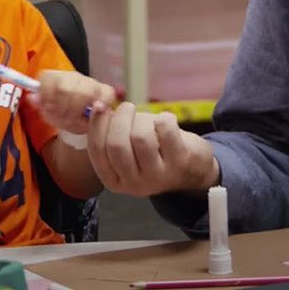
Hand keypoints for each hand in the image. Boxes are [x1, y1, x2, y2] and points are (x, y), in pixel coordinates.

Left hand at [32, 69, 115, 133]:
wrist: (81, 119)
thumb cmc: (62, 113)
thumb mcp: (48, 111)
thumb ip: (39, 104)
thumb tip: (31, 97)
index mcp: (55, 77)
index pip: (48, 78)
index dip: (46, 94)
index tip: (48, 108)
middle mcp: (73, 76)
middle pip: (65, 88)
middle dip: (61, 108)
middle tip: (62, 119)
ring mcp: (90, 82)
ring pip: (85, 92)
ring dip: (78, 111)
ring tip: (74, 121)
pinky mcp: (105, 90)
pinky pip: (107, 93)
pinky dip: (102, 103)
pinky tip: (95, 111)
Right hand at [86, 102, 218, 196]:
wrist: (192, 169)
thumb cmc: (153, 152)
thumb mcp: (128, 148)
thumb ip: (109, 131)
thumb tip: (97, 106)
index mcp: (114, 180)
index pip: (97, 151)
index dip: (96, 124)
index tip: (100, 106)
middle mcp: (134, 184)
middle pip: (117, 145)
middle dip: (120, 118)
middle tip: (127, 107)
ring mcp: (158, 175)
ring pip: (141, 137)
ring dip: (144, 119)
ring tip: (149, 119)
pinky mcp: (180, 162)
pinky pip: (165, 128)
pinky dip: (165, 117)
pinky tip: (167, 122)